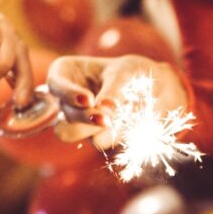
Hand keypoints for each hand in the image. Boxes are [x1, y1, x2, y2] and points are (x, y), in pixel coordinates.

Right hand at [46, 54, 188, 148]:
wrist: (156, 90)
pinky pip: (102, 141)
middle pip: (64, 116)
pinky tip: (132, 122)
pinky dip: (118, 133)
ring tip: (127, 117)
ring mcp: (79, 122)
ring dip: (103, 129)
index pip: (56, 85)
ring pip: (81, 134)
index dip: (69, 94)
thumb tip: (103, 115)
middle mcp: (66, 101)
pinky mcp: (96, 137)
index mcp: (65, 74)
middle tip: (106, 119)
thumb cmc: (134, 72)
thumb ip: (112, 93)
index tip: (88, 99)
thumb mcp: (125, 73)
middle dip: (84, 120)